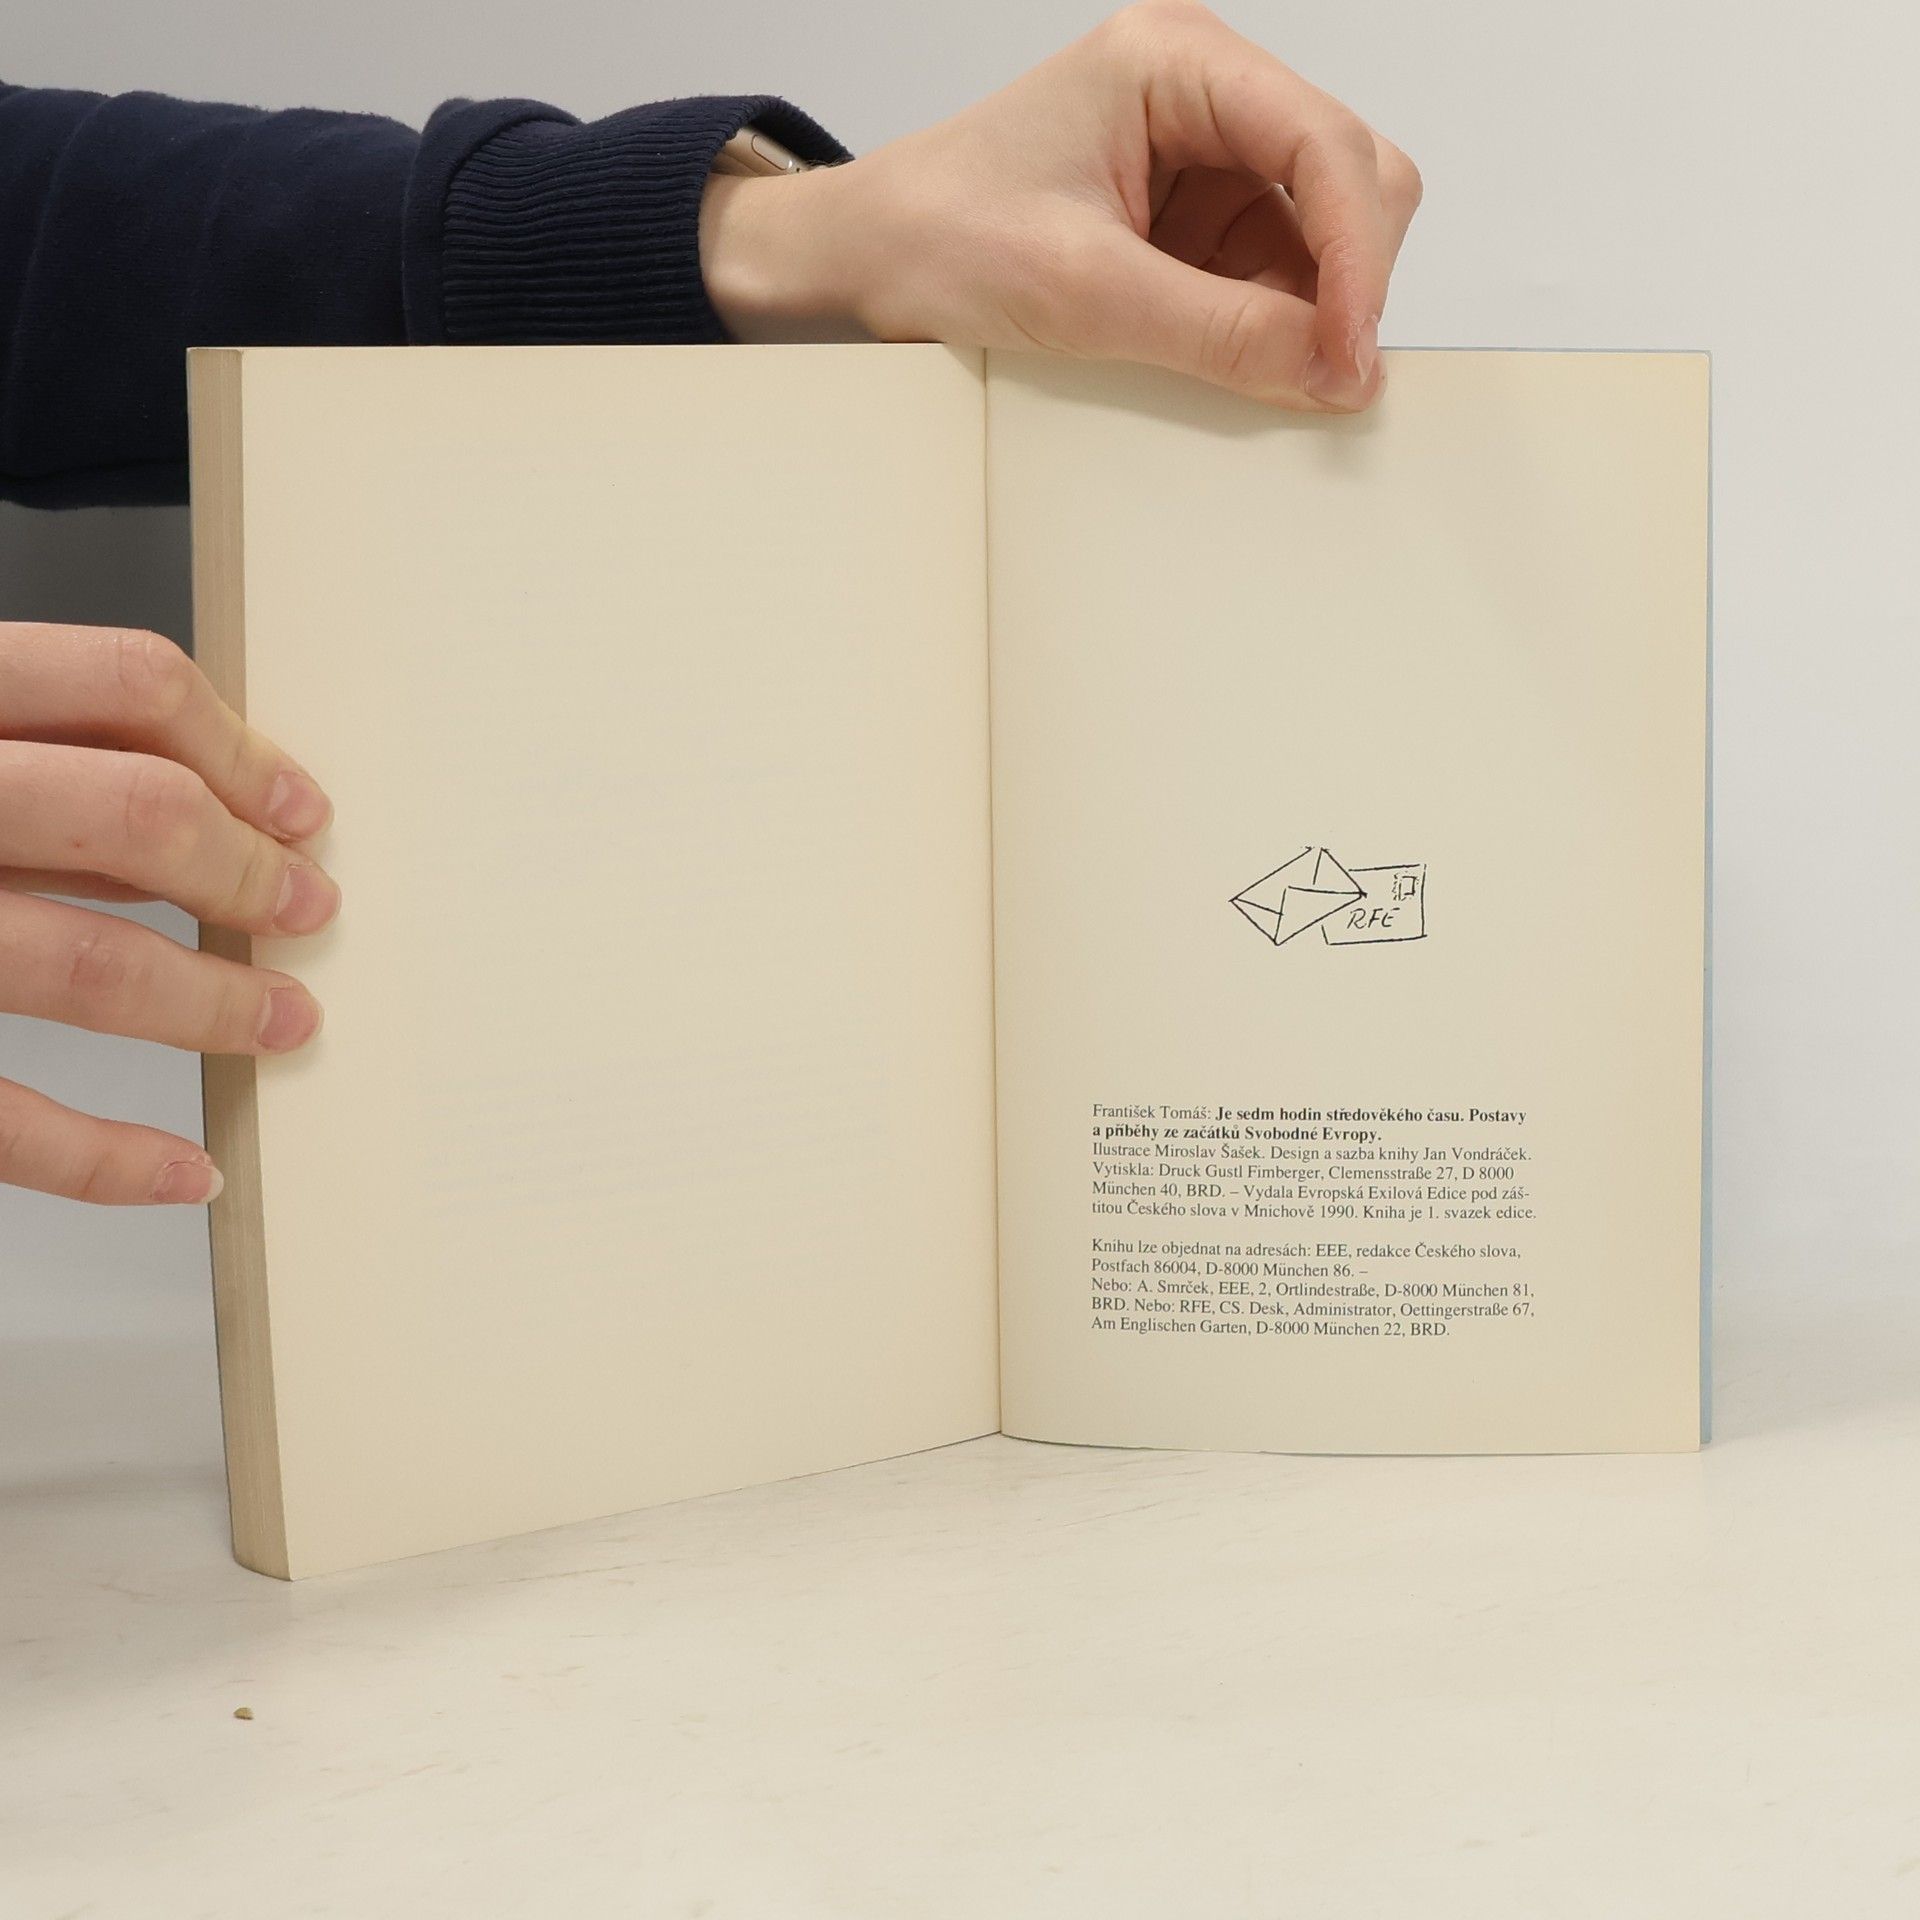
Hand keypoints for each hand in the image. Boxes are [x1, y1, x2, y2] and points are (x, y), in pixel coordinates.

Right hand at [0, 624, 337, 1205]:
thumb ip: (20, 756)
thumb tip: (198, 806)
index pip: (121, 681)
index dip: (239, 745)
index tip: (300, 806)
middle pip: (134, 813)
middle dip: (248, 870)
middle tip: (308, 909)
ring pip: (88, 963)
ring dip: (214, 1003)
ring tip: (283, 1022)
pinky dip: (106, 1160)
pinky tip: (182, 1173)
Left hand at [702, 1, 1420, 409]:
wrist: (865, 260)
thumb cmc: (938, 235)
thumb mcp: (1083, 294)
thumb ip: (1219, 333)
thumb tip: (1336, 373)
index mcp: (1177, 62)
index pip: (1323, 143)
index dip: (1357, 256)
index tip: (1353, 356)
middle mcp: (1206, 93)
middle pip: (1350, 176)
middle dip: (1349, 279)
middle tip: (1327, 380)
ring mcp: (1207, 157)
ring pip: (1324, 233)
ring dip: (1312, 310)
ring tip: (1265, 377)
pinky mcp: (1197, 220)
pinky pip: (1276, 275)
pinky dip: (1275, 327)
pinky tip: (1237, 364)